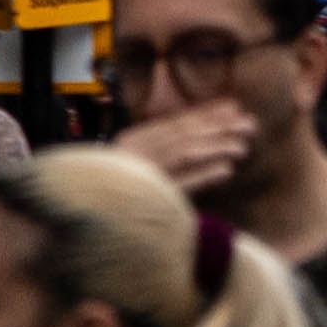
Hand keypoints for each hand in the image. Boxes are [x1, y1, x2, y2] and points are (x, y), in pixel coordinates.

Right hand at [113, 100, 257, 194]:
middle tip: (250, 123)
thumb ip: (161, 150)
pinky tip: (227, 170)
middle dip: (218, 127)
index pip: (174, 124)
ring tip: (244, 146)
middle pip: (183, 135)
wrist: (76, 218)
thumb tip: (200, 135)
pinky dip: (203, 175)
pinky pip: (177, 183)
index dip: (205, 114)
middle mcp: (133, 151)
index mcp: (132, 141)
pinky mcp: (142, 196)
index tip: (233, 107)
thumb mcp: (135, 164)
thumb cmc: (109, 193)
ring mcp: (136, 172)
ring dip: (216, 147)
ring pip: (183, 153)